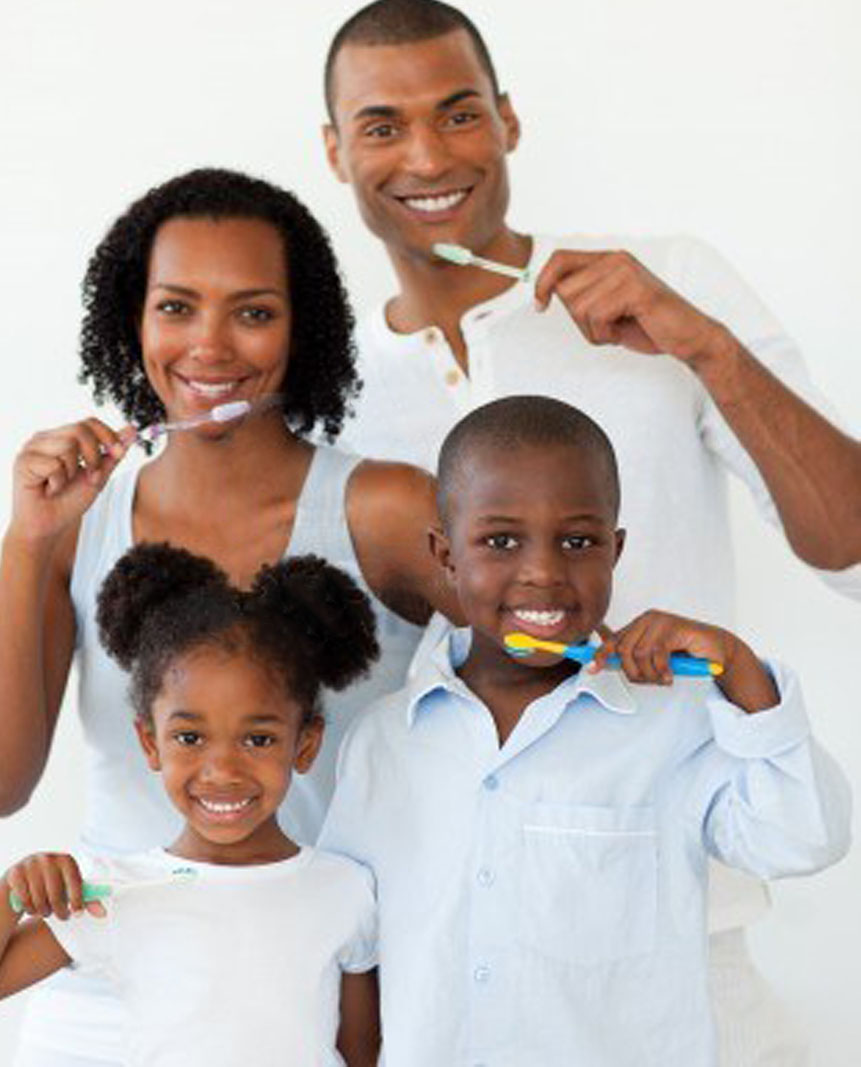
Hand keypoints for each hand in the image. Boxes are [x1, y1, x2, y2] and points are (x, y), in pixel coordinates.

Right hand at [3, 853, 105, 920]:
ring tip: (47, 911)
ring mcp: (31, 864)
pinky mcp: (16, 873)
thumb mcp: (70, 888)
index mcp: (66, 860)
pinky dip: (30, 909)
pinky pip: (25, 899)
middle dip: (59, 910)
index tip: (77, 914)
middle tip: (62, 916)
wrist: (24, 876)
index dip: (77, 900)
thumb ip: (87, 899)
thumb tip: (103, 914)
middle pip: (56, 894)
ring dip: (44, 911)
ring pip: (39, 899)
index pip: (75, 882)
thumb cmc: (53, 883)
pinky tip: (33, 907)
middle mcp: (49, 859)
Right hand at [9, 419, 134, 546]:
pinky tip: (49, 489)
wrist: (50, 526)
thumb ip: (113, 453)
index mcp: (62, 437)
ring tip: (62, 484)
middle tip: (89, 477)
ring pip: (67, 445)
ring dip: (73, 471)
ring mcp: (32, 448)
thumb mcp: (98, 475)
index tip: (119, 453)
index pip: (90, 422)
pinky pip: (53, 464)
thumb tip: (132, 430)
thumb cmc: (70, 501)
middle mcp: (46, 438)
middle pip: (80, 430)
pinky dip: (58, 481)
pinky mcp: (22, 461)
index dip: (108, 436)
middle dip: (93, 457)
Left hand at [534, 249, 727, 365]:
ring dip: (593, 331)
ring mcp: (625, 272)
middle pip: (565, 290)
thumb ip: (582, 296)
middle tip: (605, 327)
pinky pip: (596, 316)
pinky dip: (604, 335)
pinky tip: (623, 333)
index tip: (540, 306)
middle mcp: (616, 259)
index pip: (559, 259)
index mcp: (608, 260)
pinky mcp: (635, 289)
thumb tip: (548, 291)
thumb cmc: (646, 325)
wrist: (688, 336)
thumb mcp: (606, 308)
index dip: (542, 282)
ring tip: (617, 329)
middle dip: (578, 320)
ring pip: (579, 308)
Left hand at [591, 611, 777, 712]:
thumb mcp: (654, 659)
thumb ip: (634, 659)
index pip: (612, 641)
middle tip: (651, 681)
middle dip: (634, 672)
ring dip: (650, 674)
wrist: (717, 651)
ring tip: (663, 679)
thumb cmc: (685, 656)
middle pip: (623, 650)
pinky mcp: (674, 626)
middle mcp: (646, 619)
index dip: (600, 655)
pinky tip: (670, 676)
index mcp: (638, 626)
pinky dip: (662, 670)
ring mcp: (660, 621)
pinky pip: (657, 654)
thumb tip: (606, 664)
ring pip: (638, 654)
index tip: (591, 670)